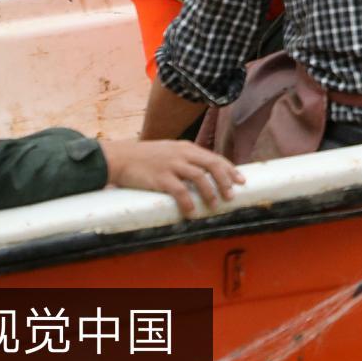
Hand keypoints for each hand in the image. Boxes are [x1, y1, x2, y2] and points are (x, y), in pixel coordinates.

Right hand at [99, 139, 243, 216]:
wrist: (119, 158)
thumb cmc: (144, 158)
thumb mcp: (169, 152)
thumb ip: (185, 160)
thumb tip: (203, 175)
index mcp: (187, 148)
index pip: (214, 158)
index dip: (230, 169)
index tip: (242, 180)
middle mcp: (182, 154)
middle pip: (212, 165)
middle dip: (226, 180)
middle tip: (232, 195)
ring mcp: (171, 165)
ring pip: (200, 177)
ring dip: (210, 192)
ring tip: (215, 205)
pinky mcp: (159, 178)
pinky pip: (179, 191)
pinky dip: (188, 202)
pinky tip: (191, 212)